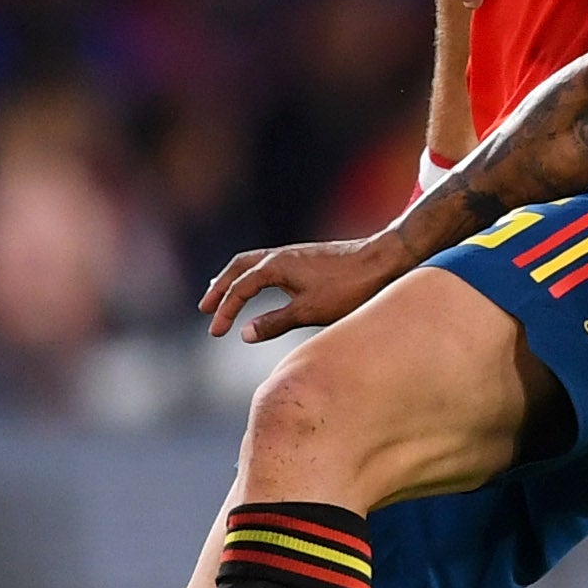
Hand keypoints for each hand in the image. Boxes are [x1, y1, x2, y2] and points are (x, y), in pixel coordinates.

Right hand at [201, 237, 396, 340]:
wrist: (383, 260)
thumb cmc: (349, 288)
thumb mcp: (310, 311)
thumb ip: (275, 322)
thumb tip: (244, 333)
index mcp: (275, 266)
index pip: (239, 289)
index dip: (224, 312)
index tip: (215, 332)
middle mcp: (279, 255)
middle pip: (238, 268)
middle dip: (219, 289)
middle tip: (204, 307)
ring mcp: (293, 254)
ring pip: (252, 263)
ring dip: (234, 278)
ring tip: (221, 292)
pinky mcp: (306, 258)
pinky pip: (267, 263)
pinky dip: (253, 275)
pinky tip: (260, 285)